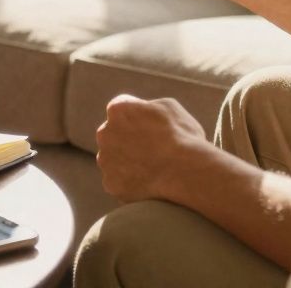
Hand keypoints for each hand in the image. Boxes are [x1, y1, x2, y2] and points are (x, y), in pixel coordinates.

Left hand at [95, 94, 209, 203]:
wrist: (186, 172)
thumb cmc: (181, 136)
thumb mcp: (169, 107)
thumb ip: (146, 107)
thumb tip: (141, 113)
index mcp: (117, 110)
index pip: (120, 110)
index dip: (136, 118)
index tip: (149, 127)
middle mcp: (104, 134)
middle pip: (112, 135)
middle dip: (126, 140)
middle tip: (151, 150)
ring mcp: (105, 161)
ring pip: (113, 160)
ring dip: (126, 162)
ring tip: (152, 168)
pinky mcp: (111, 184)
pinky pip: (118, 182)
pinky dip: (129, 183)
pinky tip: (148, 183)